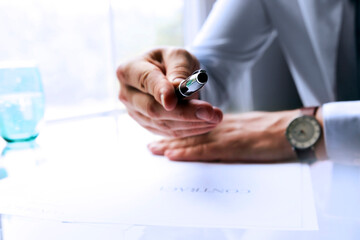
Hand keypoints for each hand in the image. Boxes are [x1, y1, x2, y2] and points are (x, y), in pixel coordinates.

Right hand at [116, 47, 222, 136]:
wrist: (169, 75)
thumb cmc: (172, 62)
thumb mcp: (179, 56)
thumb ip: (178, 69)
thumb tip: (178, 87)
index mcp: (129, 70)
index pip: (145, 81)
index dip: (160, 91)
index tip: (174, 100)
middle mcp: (127, 94)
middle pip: (153, 108)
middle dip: (184, 112)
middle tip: (211, 112)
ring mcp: (135, 113)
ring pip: (163, 124)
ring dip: (192, 123)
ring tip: (216, 117)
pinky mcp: (148, 125)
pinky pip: (169, 132)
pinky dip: (190, 129)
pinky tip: (208, 124)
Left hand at [148, 110, 299, 162]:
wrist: (295, 128)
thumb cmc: (277, 128)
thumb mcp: (251, 126)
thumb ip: (234, 130)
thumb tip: (221, 136)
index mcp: (226, 123)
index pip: (196, 128)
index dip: (178, 132)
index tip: (163, 134)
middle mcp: (221, 128)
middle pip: (190, 134)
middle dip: (168, 140)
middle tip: (150, 145)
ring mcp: (226, 136)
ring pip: (192, 141)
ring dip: (171, 147)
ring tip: (154, 150)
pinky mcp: (233, 147)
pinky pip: (205, 151)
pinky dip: (187, 153)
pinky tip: (173, 155)